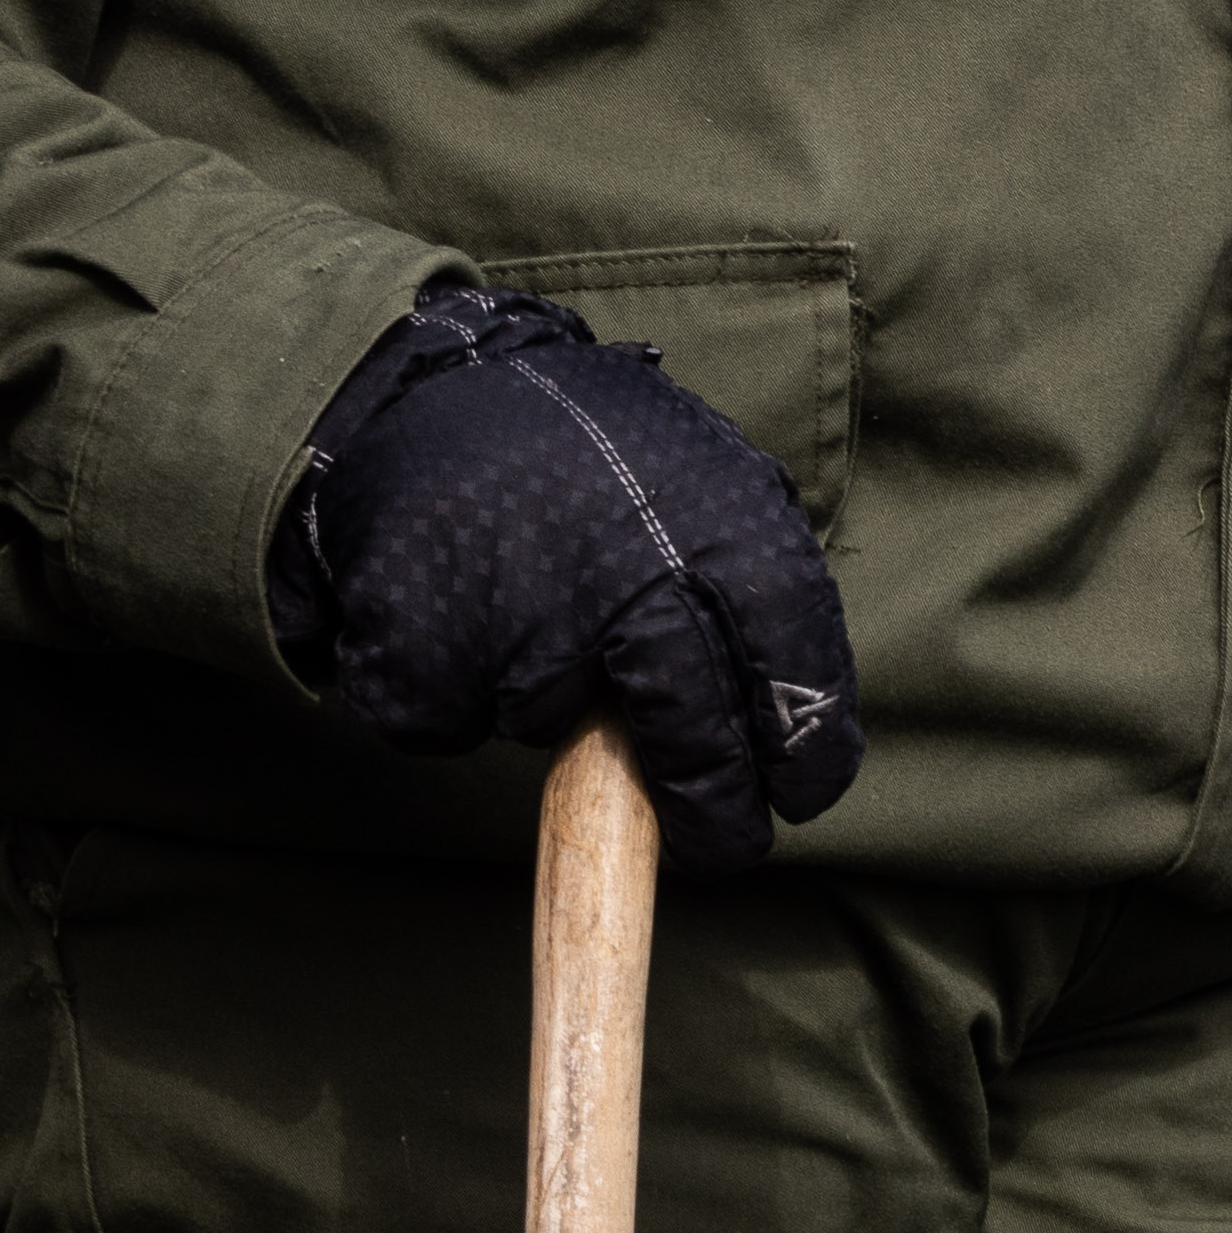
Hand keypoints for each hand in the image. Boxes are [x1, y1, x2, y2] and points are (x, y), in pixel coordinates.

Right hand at [267, 283, 862, 865]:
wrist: (433, 394)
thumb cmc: (596, 452)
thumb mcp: (705, 480)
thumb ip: (749, 576)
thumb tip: (797, 699)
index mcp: (725, 533)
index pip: (792, 670)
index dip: (806, 750)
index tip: (802, 797)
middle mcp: (634, 583)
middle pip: (696, 738)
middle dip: (714, 806)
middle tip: (723, 838)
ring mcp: (524, 625)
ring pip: (558, 728)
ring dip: (555, 705)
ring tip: (536, 611)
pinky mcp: (426, 656)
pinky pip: (456, 720)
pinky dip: (459, 690)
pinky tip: (463, 614)